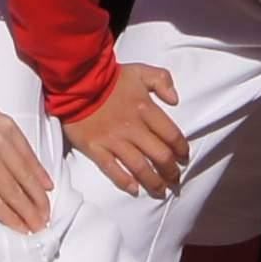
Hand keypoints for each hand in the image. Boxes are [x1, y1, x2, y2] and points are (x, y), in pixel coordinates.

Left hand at [0, 97, 55, 237]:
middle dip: (29, 212)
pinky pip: (27, 152)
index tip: (24, 231)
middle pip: (13, 191)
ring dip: (38, 195)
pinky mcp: (8, 126)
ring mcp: (1, 141)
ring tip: (47, 211)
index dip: (10, 218)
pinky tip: (47, 184)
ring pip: (25, 173)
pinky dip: (39, 169)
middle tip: (41, 227)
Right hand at [64, 64, 191, 200]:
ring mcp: (113, 140)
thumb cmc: (110, 77)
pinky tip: (135, 190)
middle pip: (159, 155)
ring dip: (153, 181)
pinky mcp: (95, 148)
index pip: (171, 135)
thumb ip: (162, 80)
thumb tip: (175, 100)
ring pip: (139, 167)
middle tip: (175, 180)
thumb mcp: (140, 71)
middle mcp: (132, 128)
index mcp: (145, 109)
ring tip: (161, 191)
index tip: (184, 157)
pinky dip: (124, 181)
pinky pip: (112, 169)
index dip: (181, 149)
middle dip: (171, 171)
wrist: (76, 81)